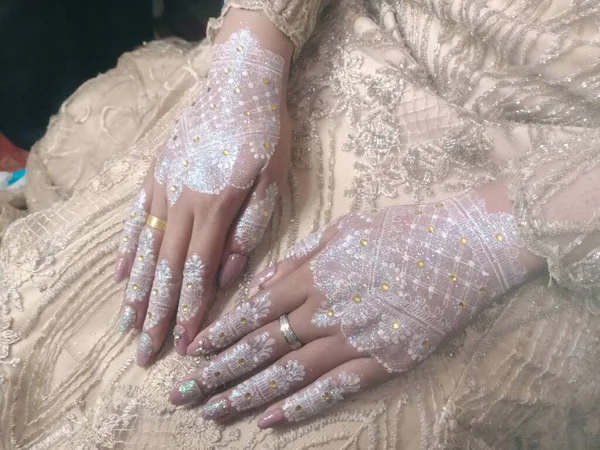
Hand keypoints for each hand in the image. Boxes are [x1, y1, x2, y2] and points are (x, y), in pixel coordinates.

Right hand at [114, 24, 292, 364]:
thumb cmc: (266, 134)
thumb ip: (250, 228)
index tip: (179, 346)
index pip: (197, 274)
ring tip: (125, 325)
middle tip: (143, 353)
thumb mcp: (273, 181)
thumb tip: (228, 272)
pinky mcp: (155, 175)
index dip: (187, 313)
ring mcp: (164, 188)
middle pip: (166, 270)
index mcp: (216, 209)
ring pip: (146, 251)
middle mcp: (182, 204)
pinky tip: (121, 275)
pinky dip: (128, 251)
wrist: (240, 84)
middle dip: (155, 316)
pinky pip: (137, 220)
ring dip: (136, 292)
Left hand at [170, 186, 542, 426]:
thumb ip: (297, 259)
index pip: (253, 311)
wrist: (461, 248)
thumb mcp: (341, 230)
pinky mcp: (383, 361)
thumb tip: (260, 286)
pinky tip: (269, 421)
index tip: (192, 352)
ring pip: (288, 373)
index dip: (220, 334)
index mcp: (313, 276)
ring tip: (211, 412)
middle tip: (181, 394)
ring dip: (245, 395)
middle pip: (260, 347)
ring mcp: (353, 338)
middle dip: (217, 372)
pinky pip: (334, 389)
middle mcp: (325, 310)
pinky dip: (300, 407)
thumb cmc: (400, 231)